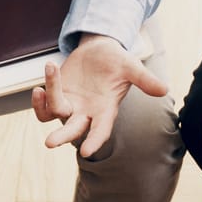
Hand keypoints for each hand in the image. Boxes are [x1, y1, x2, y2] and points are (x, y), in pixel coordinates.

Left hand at [31, 34, 166, 156]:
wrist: (99, 50)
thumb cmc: (118, 61)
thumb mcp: (132, 67)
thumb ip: (145, 80)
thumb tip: (164, 89)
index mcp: (105, 111)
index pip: (101, 130)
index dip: (94, 141)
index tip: (86, 151)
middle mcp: (86, 113)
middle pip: (72, 130)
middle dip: (62, 137)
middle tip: (50, 143)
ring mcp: (70, 106)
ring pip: (53, 115)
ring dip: (46, 103)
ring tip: (43, 85)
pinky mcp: (58, 95)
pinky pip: (44, 105)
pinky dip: (38, 100)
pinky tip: (38, 88)